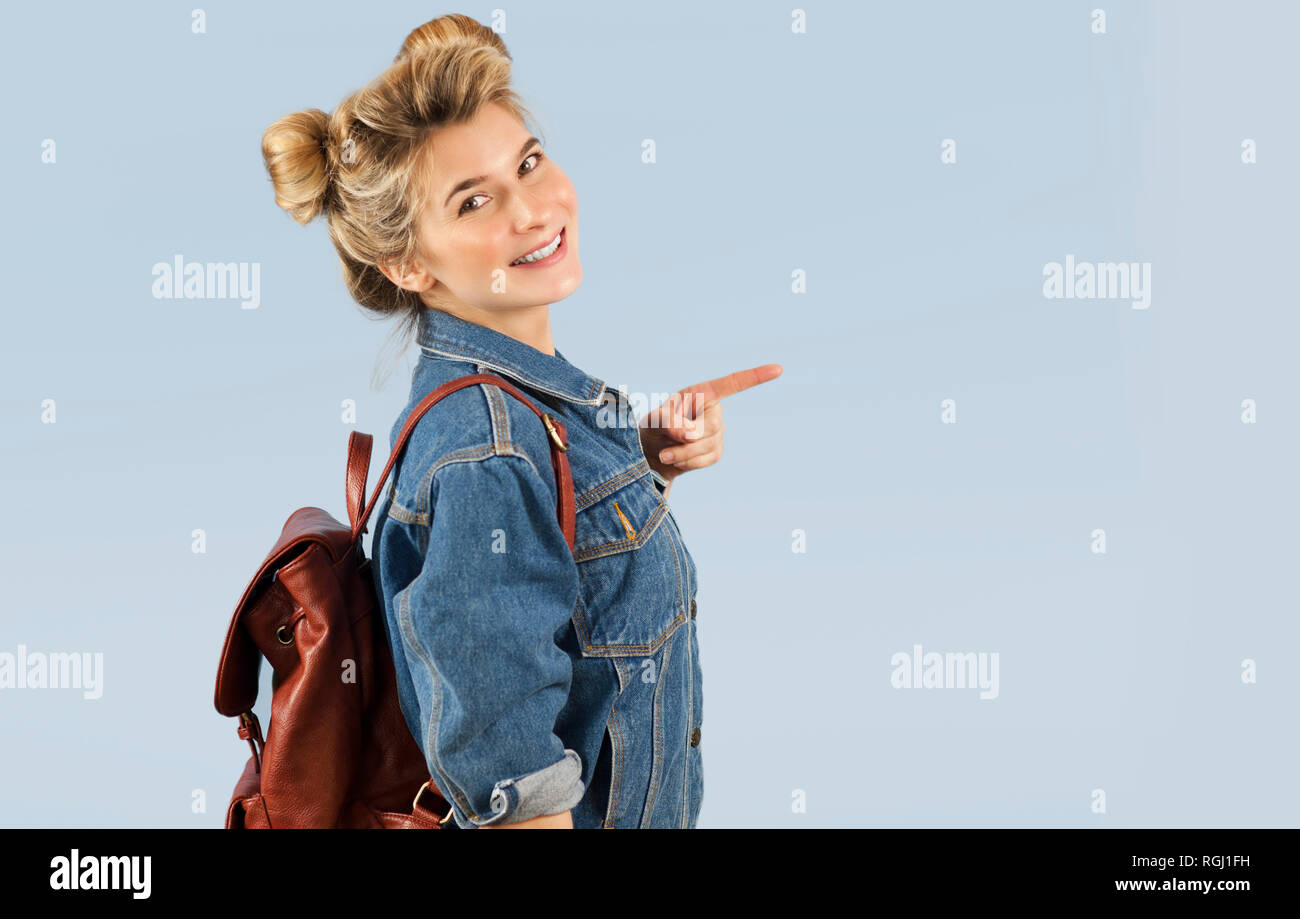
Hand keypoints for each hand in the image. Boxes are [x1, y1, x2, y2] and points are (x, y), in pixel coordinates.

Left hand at [637, 363, 782, 492]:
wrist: (653, 453)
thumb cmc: (653, 428)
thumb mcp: (654, 420)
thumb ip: (668, 421)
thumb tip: (688, 433)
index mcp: (701, 394)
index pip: (731, 384)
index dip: (754, 377)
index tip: (778, 369)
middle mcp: (713, 410)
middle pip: (713, 425)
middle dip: (690, 437)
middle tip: (670, 442)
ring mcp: (717, 432)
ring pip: (709, 445)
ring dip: (684, 453)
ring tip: (666, 454)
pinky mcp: (716, 451)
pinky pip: (708, 459)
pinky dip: (689, 462)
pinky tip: (678, 460)